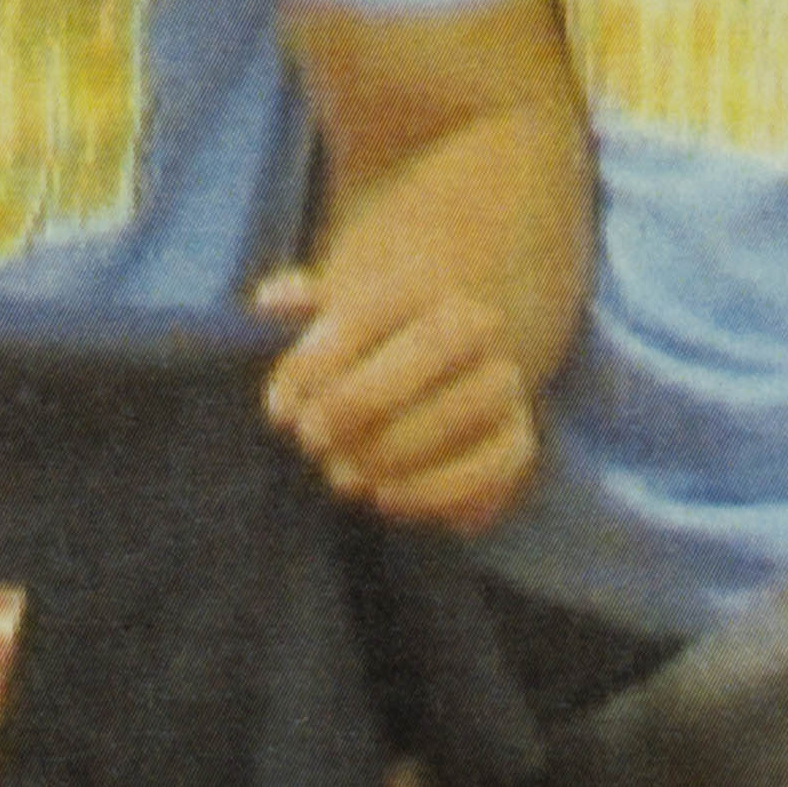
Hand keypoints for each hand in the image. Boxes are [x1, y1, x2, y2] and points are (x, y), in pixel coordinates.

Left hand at [253, 240, 538, 531]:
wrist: (433, 379)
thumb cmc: (361, 356)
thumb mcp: (327, 326)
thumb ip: (299, 310)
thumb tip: (271, 300)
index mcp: (422, 290)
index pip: (373, 310)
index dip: (321, 358)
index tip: (279, 406)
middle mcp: (477, 328)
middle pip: (432, 346)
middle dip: (362, 397)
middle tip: (311, 437)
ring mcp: (504, 385)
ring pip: (470, 405)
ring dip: (399, 448)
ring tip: (344, 472)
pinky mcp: (516, 443)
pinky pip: (494, 468)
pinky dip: (438, 490)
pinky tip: (385, 496)